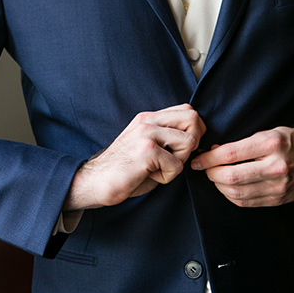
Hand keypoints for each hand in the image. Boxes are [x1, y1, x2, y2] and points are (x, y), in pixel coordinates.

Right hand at [65, 104, 205, 210]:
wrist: (96, 182)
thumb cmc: (125, 169)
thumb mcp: (148, 146)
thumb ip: (167, 137)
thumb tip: (197, 139)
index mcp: (149, 118)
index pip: (187, 111)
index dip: (194, 131)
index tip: (181, 149)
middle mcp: (148, 121)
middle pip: (193, 119)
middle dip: (192, 143)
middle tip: (174, 158)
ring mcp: (147, 134)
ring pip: (189, 141)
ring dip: (180, 161)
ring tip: (159, 168)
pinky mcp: (147, 150)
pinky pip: (177, 165)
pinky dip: (167, 176)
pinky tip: (149, 175)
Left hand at [191, 127, 293, 207]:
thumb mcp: (271, 131)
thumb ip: (244, 142)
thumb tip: (215, 151)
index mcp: (272, 144)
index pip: (230, 154)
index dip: (208, 158)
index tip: (198, 159)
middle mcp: (275, 167)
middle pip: (230, 177)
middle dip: (210, 173)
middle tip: (205, 167)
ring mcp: (278, 187)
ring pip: (236, 193)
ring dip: (219, 186)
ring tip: (215, 176)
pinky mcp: (279, 199)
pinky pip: (247, 202)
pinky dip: (232, 196)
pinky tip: (228, 187)